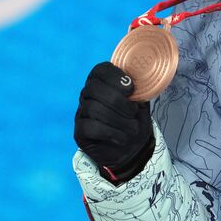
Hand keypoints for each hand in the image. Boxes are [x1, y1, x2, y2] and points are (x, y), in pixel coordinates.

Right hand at [74, 61, 153, 183]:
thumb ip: (138, 90)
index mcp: (102, 82)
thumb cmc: (134, 121)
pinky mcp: (79, 131)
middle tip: (133, 112)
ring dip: (118, 120)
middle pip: (95, 88)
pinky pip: (90, 127)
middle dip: (118, 101)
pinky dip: (110, 132)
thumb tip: (140, 81)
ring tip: (132, 129)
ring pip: (93, 108)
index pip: (100, 70)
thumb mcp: (140, 103)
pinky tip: (121, 138)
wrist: (131, 149)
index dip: (114, 77)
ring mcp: (81, 112)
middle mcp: (88, 94)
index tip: (130, 89)